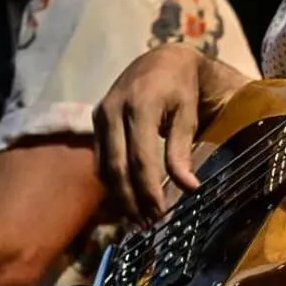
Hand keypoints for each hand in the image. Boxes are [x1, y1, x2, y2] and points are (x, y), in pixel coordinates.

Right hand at [94, 43, 247, 222]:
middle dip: (132, 201)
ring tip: (138, 220)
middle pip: (118, 167)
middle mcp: (114, 110)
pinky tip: (126, 199)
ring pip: (105, 167)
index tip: (161, 214)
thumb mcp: (188, 114)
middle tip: (147, 226)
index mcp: (141, 105)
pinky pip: (101, 159)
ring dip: (120, 197)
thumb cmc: (181, 88)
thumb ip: (182, 150)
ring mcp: (101, 115)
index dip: (150, 190)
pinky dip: (112, 182)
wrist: (161, 60)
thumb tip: (189, 187)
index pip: (141, 159)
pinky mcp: (96, 120)